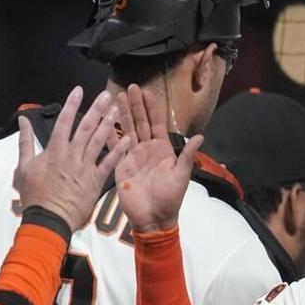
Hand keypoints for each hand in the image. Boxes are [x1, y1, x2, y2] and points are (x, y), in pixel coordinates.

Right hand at [13, 87, 129, 230]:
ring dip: (108, 124)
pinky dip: (118, 151)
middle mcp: (71, 156)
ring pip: (98, 141)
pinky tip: (127, 139)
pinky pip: (108, 164)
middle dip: (96, 109)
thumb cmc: (34, 195)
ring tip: (117, 109)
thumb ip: (25, 142)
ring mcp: (84, 168)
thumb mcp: (23, 167)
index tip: (79, 91)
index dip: (71, 105)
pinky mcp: (95, 181)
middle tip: (107, 95)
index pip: (64, 122)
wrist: (49, 219)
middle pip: (85, 128)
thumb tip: (23, 121)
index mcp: (54, 151)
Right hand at [115, 84, 201, 232]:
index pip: (157, 123)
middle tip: (130, 87)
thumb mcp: (181, 175)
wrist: (153, 218)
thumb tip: (200, 136)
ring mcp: (132, 156)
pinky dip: (110, 134)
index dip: (152, 108)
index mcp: (162, 149)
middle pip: (140, 122)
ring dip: (122, 114)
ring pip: (127, 130)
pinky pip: (115, 147)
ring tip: (116, 97)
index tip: (147, 92)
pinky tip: (105, 120)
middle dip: (135, 105)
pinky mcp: (120, 165)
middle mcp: (146, 149)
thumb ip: (186, 155)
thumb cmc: (170, 198)